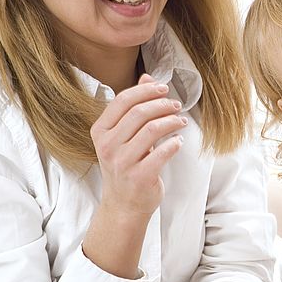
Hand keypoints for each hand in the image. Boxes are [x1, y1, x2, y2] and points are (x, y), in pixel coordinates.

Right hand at [90, 73, 186, 217]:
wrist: (124, 204)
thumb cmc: (126, 165)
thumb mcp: (123, 135)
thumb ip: (134, 107)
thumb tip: (147, 77)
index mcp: (100, 131)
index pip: (123, 100)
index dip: (146, 91)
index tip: (164, 88)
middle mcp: (108, 146)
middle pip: (139, 112)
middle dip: (163, 104)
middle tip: (177, 105)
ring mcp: (122, 162)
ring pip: (152, 129)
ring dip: (172, 121)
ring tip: (181, 121)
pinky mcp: (139, 176)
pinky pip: (162, 152)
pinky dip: (175, 143)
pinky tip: (179, 141)